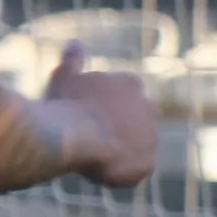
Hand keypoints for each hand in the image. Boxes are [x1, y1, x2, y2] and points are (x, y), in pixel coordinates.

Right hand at [41, 43, 158, 187]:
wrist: (74, 134)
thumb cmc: (65, 103)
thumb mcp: (65, 76)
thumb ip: (73, 60)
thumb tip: (75, 43)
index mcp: (131, 84)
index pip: (123, 96)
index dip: (103, 109)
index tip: (85, 115)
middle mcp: (149, 107)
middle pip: (134, 122)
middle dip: (117, 129)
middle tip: (91, 137)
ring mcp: (151, 137)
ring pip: (135, 147)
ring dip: (119, 151)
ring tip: (92, 155)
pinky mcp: (148, 163)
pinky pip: (135, 171)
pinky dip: (121, 173)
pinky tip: (100, 170)